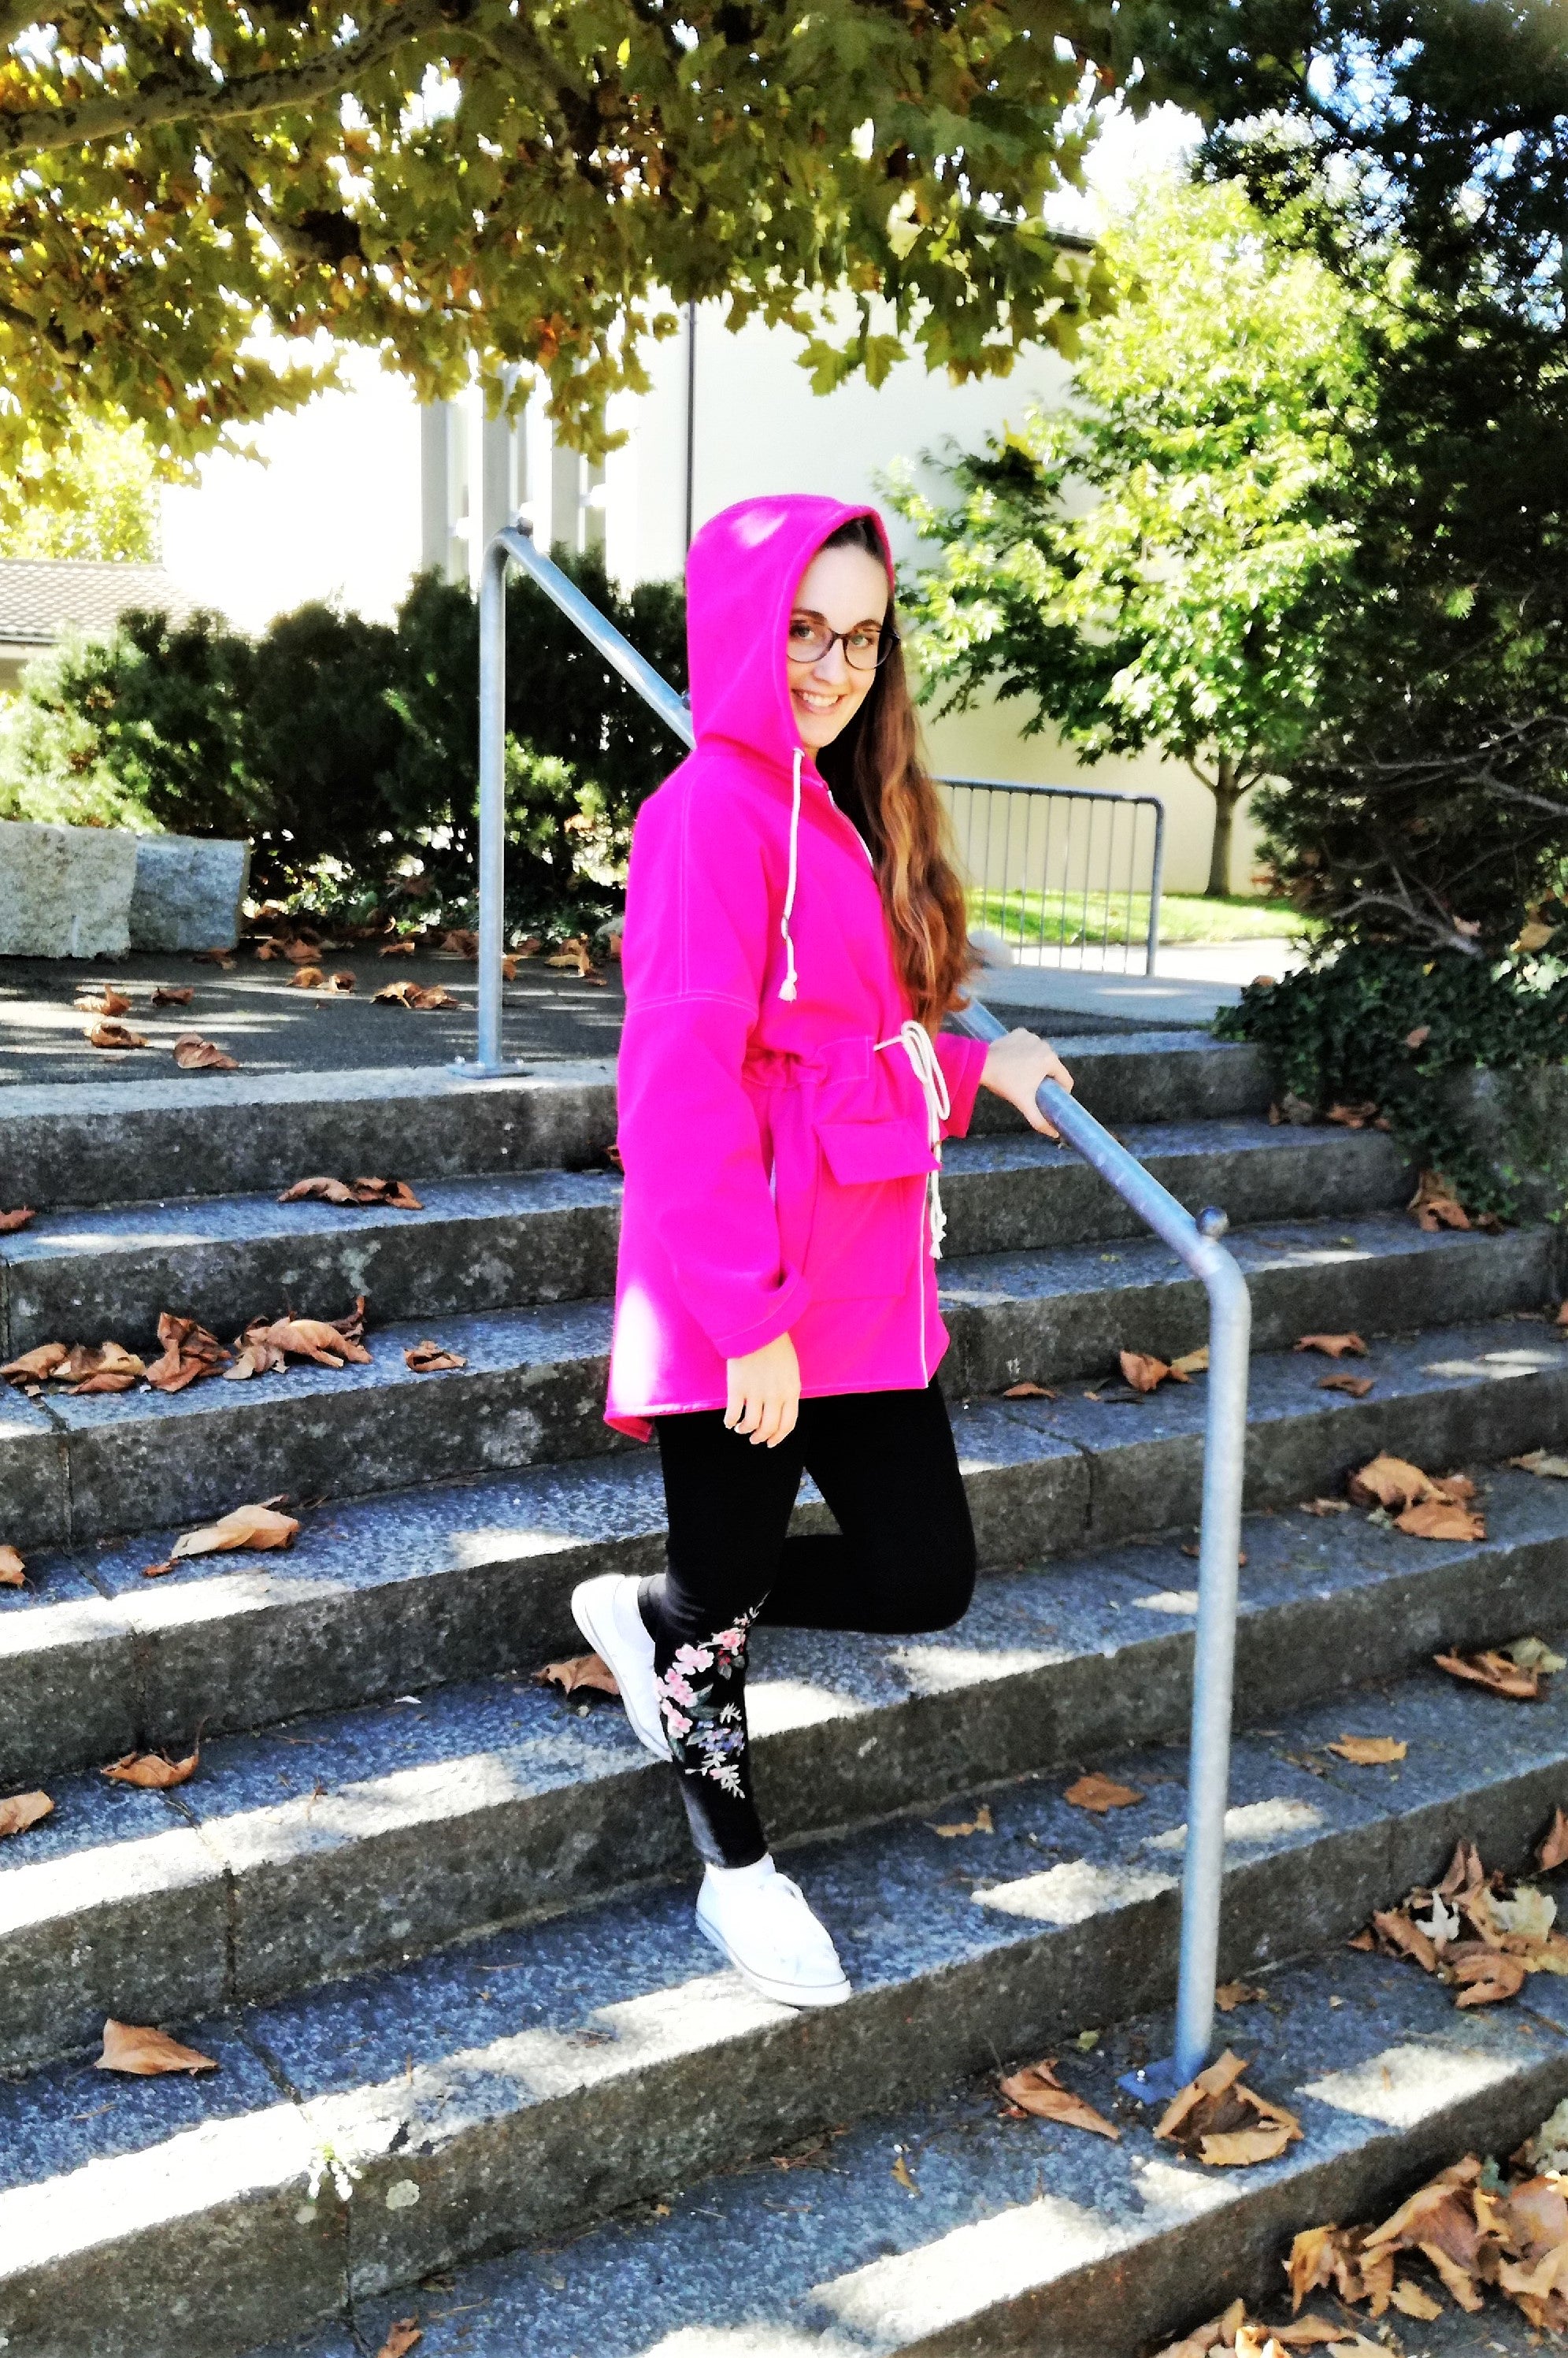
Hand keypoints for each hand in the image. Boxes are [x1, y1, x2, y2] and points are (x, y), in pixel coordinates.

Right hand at [725, 1332, 800, 1447]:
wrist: (757, 1328)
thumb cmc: (775, 1344)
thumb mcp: (791, 1369)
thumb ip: (787, 1390)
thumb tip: (780, 1408)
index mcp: (791, 1391)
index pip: (787, 1424)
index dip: (779, 1437)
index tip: (771, 1442)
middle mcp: (775, 1397)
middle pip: (768, 1428)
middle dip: (761, 1437)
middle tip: (755, 1439)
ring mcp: (755, 1394)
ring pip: (751, 1425)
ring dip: (745, 1431)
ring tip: (741, 1429)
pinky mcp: (737, 1389)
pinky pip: (733, 1414)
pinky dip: (730, 1422)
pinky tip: (729, 1422)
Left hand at [979, 1028, 1075, 1137]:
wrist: (981, 1064)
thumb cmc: (1005, 1083)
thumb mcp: (1024, 1103)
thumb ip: (1039, 1120)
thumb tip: (1054, 1134)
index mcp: (1050, 1060)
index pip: (1065, 1080)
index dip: (1061, 1092)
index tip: (1050, 1098)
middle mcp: (1045, 1045)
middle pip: (1052, 1067)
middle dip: (1045, 1078)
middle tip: (1031, 1088)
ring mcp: (1032, 1036)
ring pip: (1040, 1055)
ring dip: (1035, 1064)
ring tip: (1021, 1074)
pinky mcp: (1020, 1032)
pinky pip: (1027, 1045)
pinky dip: (1024, 1051)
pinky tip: (1014, 1060)